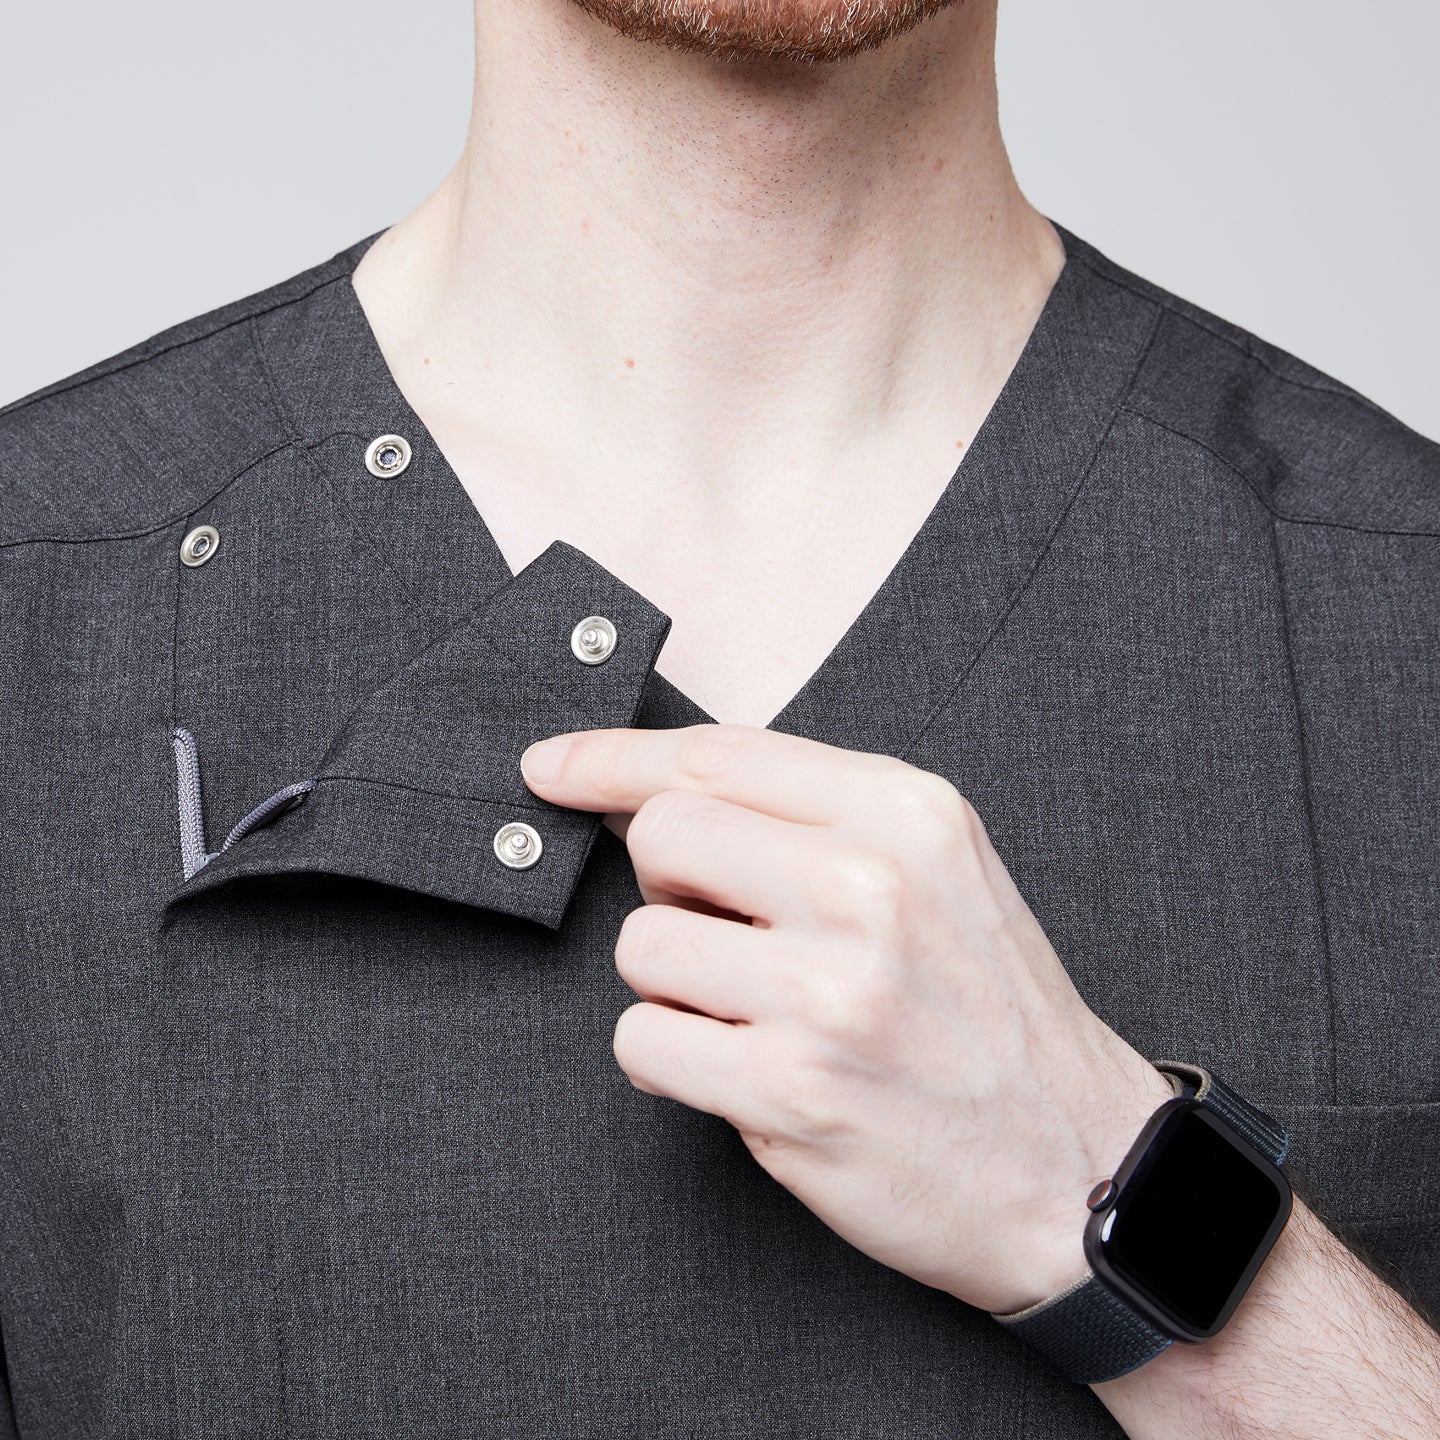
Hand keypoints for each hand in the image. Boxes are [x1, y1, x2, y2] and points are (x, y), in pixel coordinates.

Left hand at [520, 723, 1174, 1314]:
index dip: (613, 758)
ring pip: (642, 945)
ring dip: (676, 986)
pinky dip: (670, 1059)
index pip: (717, 754)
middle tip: (727, 932)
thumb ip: (811, 821)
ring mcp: (830, 990)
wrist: (1081, 1167)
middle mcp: (869, 886)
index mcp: (906, 814)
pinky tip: (740, 1071)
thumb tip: (646, 796)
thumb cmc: (991, 1015)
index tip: (554, 767)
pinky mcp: (791, 1089)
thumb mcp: (937, 873)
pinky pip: (642, 1041)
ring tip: (758, 1015)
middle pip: (663, 837)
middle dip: (668, 886)